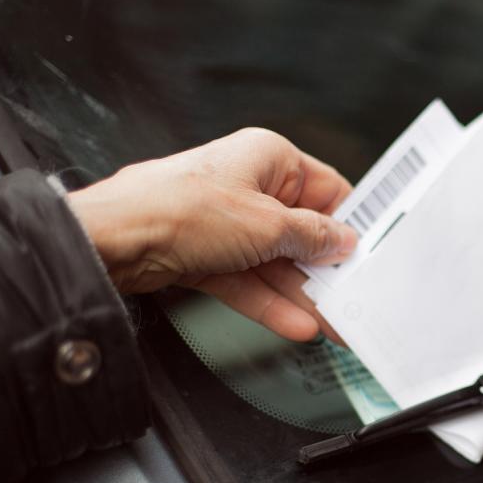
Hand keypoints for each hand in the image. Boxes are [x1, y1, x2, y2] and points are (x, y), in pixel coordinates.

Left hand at [66, 128, 355, 341]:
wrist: (114, 241)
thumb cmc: (179, 208)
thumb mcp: (268, 225)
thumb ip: (312, 237)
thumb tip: (342, 240)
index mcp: (268, 157)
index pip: (327, 190)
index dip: (349, 224)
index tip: (368, 254)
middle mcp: (249, 186)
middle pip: (302, 233)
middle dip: (326, 271)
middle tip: (353, 300)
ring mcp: (227, 223)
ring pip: (276, 263)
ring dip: (302, 295)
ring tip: (333, 325)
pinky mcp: (207, 255)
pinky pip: (249, 281)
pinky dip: (270, 302)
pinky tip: (295, 324)